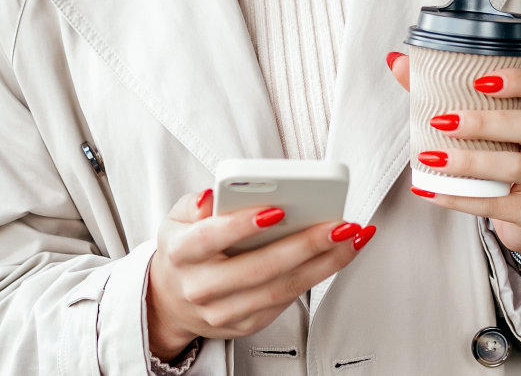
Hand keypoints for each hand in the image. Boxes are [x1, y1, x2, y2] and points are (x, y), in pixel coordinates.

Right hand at [146, 189, 374, 359]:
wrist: (170, 302)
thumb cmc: (184, 251)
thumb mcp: (176, 220)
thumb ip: (194, 204)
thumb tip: (212, 196)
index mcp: (181, 254)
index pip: (209, 239)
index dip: (242, 225)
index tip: (277, 209)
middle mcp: (201, 287)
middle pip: (258, 268)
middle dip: (304, 245)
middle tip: (338, 224)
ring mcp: (223, 311)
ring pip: (279, 289)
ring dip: (323, 264)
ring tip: (350, 238)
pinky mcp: (245, 325)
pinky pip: (285, 302)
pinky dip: (316, 277)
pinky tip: (337, 256)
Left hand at [386, 52, 520, 269]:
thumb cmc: (504, 153)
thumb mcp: (486, 122)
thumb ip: (444, 90)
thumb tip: (397, 61)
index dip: (519, 80)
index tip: (480, 80)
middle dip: (483, 122)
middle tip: (441, 121)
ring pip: (516, 166)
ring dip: (470, 162)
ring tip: (432, 159)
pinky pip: (499, 205)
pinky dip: (462, 199)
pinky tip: (432, 191)